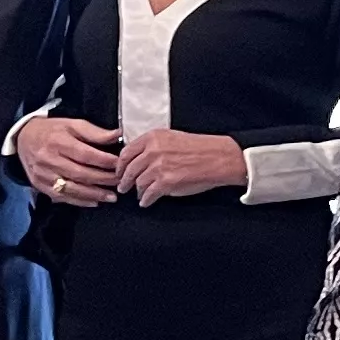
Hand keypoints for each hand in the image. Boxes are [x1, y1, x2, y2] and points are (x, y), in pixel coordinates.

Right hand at [18, 116, 123, 203]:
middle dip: (103, 180)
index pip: (86, 155)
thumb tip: (118, 135)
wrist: (22, 138)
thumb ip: (95, 132)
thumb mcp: (73, 124)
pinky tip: (94, 202)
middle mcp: (50, 160)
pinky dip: (79, 201)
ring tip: (112, 196)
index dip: (105, 161)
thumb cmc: (51, 130)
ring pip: (72, 188)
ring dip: (94, 194)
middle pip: (81, 173)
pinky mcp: (40, 185)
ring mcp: (43, 175)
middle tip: (120, 182)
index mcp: (59, 142)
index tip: (120, 165)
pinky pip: (62, 196)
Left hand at [118, 129, 249, 201]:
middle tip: (124, 186)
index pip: (126, 153)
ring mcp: (158, 167)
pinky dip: (146, 200)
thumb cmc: (201, 148)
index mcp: (153, 138)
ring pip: (138, 184)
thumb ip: (153, 146)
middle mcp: (153, 151)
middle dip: (124, 181)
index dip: (120, 165)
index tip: (120, 171)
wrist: (219, 158)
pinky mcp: (165, 183)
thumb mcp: (173, 138)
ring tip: (140, 194)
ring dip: (138, 191)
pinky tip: (147, 201)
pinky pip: (148, 195)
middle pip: (129, 170)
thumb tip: (138, 160)